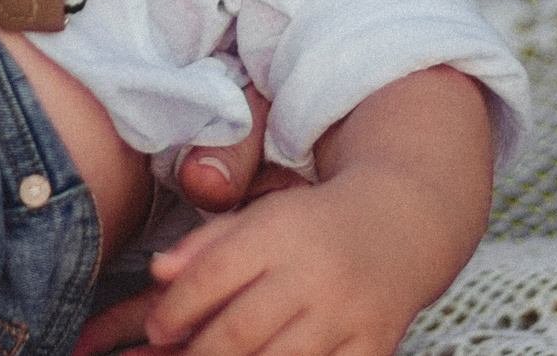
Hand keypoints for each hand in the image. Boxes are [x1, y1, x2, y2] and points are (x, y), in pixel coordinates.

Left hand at [78, 70, 490, 355]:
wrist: (401, 222)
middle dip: (198, 352)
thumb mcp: (259, 215)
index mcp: (279, 233)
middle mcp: (314, 274)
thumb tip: (157, 272)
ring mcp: (348, 314)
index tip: (156, 329)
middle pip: (241, 329)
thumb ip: (205, 244)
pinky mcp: (375, 345)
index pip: (213, 276)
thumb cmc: (313, 223)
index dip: (176, 309)